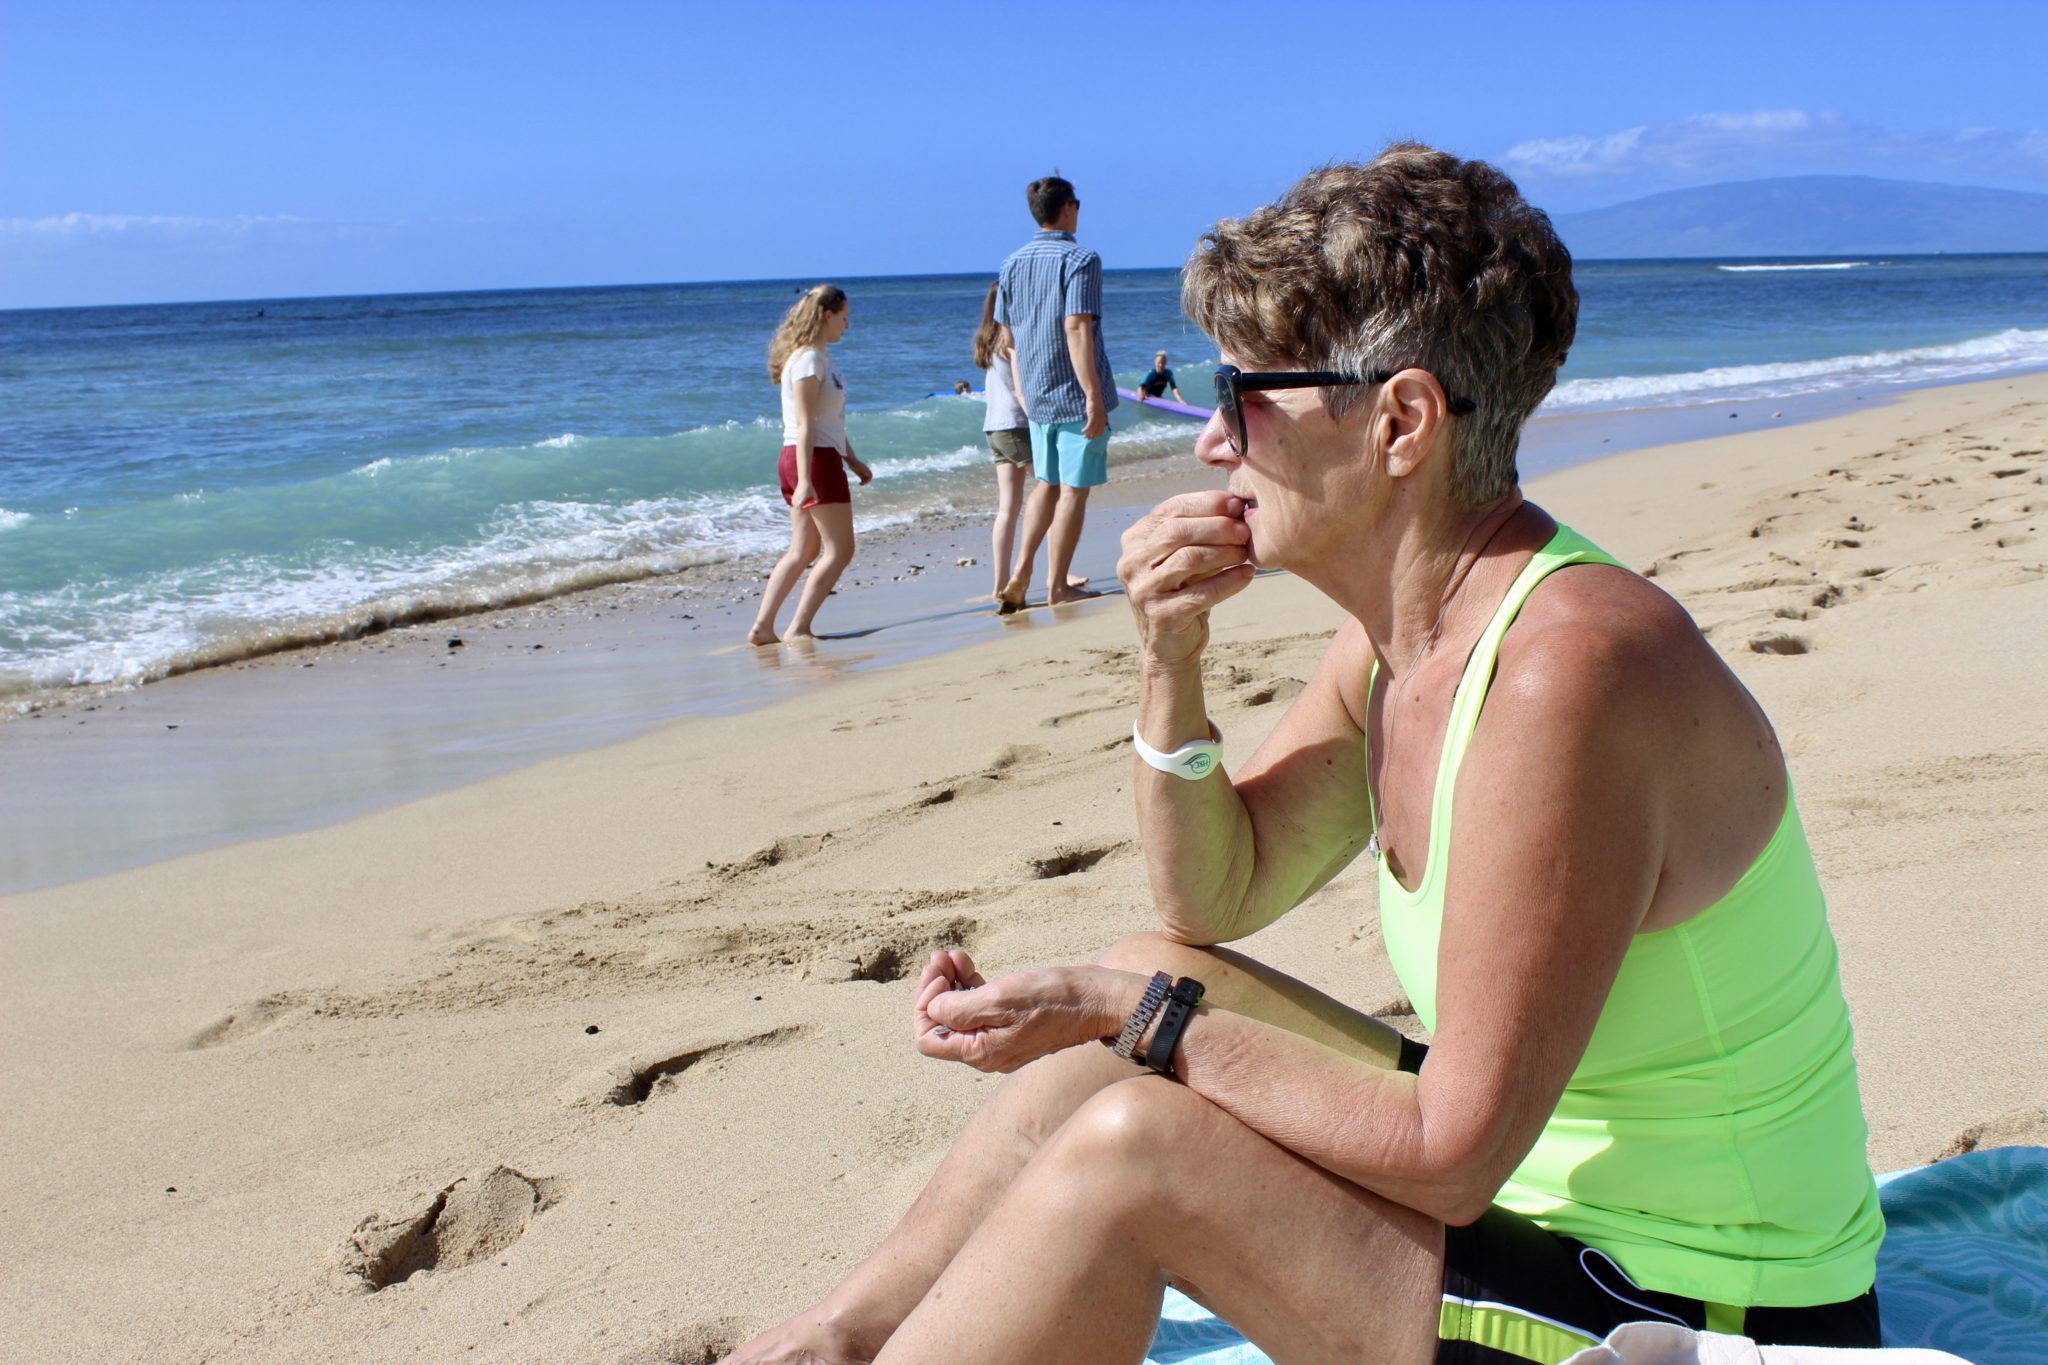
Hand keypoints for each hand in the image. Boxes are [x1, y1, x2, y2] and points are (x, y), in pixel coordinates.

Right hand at [792, 480, 816, 508]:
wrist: (804, 480)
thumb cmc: (810, 487)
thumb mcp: (815, 494)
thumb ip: (816, 499)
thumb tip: (817, 503)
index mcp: (803, 499)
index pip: (799, 507)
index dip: (802, 508)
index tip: (805, 507)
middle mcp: (798, 498)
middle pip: (795, 506)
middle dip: (799, 507)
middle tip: (803, 505)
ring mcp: (795, 496)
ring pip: (793, 503)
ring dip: (796, 504)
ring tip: (800, 502)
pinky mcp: (794, 494)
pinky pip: (792, 500)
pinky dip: (794, 501)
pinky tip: (797, 500)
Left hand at [848, 457, 872, 485]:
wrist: (850, 461)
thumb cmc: (854, 463)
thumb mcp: (858, 466)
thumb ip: (863, 470)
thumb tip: (867, 474)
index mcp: (866, 469)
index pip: (870, 475)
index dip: (869, 479)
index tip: (865, 481)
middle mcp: (865, 471)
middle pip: (869, 478)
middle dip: (867, 482)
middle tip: (862, 484)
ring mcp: (862, 472)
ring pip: (866, 479)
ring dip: (864, 483)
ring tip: (860, 484)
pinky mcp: (859, 474)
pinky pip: (862, 479)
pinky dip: (862, 482)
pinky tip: (859, 483)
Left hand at [913, 952, 1121, 1072]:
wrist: (1098, 1000)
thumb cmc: (1053, 998)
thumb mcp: (1000, 999)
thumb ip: (959, 1009)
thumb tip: (933, 1011)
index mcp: (980, 1053)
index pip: (928, 1038)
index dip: (924, 1005)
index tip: (938, 976)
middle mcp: (987, 1053)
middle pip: (942, 1023)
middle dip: (936, 988)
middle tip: (941, 957)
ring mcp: (999, 1039)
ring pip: (959, 1012)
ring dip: (950, 982)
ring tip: (954, 955)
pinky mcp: (1012, 1024)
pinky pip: (979, 1008)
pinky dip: (969, 985)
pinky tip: (969, 965)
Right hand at [1082, 399, 1107, 440]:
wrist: (1094, 397)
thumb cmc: (1095, 404)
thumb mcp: (1098, 412)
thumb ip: (1097, 418)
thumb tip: (1093, 423)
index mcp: (1104, 420)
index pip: (1101, 431)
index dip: (1096, 436)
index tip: (1092, 438)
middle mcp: (1102, 420)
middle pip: (1097, 432)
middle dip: (1092, 436)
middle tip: (1087, 438)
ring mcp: (1097, 419)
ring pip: (1093, 430)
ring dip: (1088, 434)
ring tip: (1084, 436)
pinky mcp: (1092, 416)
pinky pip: (1089, 426)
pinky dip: (1086, 429)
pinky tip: (1082, 431)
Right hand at [1117, 489, 1255, 668]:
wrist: (1169, 645)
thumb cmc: (1182, 591)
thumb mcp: (1183, 556)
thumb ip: (1200, 531)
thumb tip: (1236, 505)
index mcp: (1134, 541)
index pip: (1170, 510)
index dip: (1205, 503)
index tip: (1236, 504)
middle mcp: (1132, 563)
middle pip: (1178, 532)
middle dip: (1216, 526)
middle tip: (1244, 529)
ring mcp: (1143, 590)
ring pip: (1189, 559)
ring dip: (1224, 552)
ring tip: (1245, 552)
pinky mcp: (1161, 616)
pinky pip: (1201, 593)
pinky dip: (1229, 581)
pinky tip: (1247, 575)